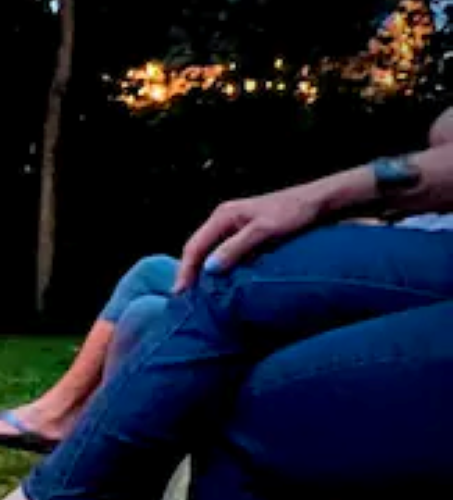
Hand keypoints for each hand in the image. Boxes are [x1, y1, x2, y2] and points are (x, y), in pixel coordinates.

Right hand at [176, 184, 328, 288]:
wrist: (319, 202)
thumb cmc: (293, 212)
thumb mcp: (263, 231)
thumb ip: (235, 248)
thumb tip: (209, 269)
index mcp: (223, 216)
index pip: (194, 246)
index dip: (185, 270)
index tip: (180, 292)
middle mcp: (224, 221)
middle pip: (198, 249)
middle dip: (190, 272)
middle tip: (186, 297)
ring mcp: (235, 227)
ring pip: (211, 252)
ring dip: (204, 271)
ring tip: (200, 293)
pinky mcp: (247, 235)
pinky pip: (226, 253)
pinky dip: (221, 268)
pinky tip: (222, 281)